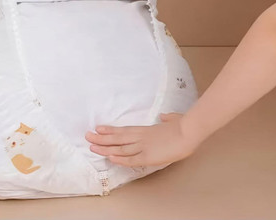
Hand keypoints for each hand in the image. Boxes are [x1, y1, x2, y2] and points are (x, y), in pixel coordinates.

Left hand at [85, 112, 201, 166]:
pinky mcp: (149, 156)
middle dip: (101, 138)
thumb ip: (166, 119)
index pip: (123, 130)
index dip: (109, 130)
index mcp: (145, 130)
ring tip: (92, 146)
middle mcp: (141, 137)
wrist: (188, 130)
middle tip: (87, 136)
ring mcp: (144, 146)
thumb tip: (164, 117)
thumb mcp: (171, 120)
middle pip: (117, 138)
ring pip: (120, 148)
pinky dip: (121, 159)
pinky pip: (132, 159)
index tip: (97, 129)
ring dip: (106, 148)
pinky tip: (111, 158)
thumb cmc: (182, 124)